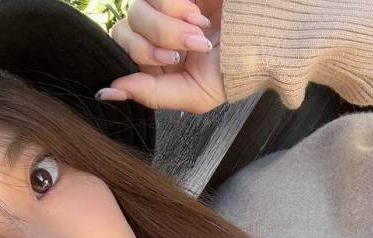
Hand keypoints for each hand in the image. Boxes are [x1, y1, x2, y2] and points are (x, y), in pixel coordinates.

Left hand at [96, 0, 225, 114]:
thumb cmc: (234, 70)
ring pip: (137, 12)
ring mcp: (162, 8)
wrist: (265, 37)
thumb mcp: (193, 95)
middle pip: (122, 34)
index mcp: (156, 64)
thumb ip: (151, 95)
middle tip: (181, 53)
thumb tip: (107, 93)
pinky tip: (199, 12)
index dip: (137, 62)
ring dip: (169, 26)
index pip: (121, 58)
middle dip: (151, 47)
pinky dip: (176, 6)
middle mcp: (154, 34)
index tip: (164, 65)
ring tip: (199, 31)